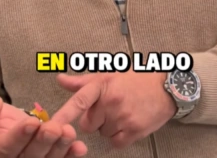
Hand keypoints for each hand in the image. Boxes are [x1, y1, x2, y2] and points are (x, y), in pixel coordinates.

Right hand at [0, 97, 87, 157]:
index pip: (7, 147)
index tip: (31, 122)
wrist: (6, 126)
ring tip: (69, 132)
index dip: (20, 136)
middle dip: (44, 141)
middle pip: (31, 156)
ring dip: (61, 147)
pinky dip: (71, 155)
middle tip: (54, 128)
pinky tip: (80, 147)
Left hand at [50, 72, 175, 148]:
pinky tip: (128, 123)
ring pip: (102, 133)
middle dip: (96, 119)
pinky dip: (119, 137)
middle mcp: (111, 101)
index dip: (62, 115)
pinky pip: (115, 142)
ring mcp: (123, 116)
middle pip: (88, 124)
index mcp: (102, 85)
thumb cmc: (136, 80)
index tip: (49, 127)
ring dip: (109, 127)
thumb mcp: (109, 74)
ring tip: (123, 113)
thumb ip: (82, 81)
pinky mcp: (134, 130)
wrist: (167, 87)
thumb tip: (59, 79)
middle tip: (110, 108)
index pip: (78, 102)